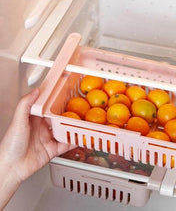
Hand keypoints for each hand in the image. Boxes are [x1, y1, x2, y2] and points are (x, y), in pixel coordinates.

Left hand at [0, 88, 72, 208]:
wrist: (12, 168)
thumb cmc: (10, 145)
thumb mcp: (18, 122)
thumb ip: (25, 105)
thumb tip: (35, 91)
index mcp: (34, 120)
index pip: (48, 109)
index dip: (56, 103)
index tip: (65, 97)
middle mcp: (42, 128)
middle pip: (58, 119)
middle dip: (68, 115)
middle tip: (78, 110)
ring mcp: (48, 139)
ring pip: (64, 131)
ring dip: (72, 128)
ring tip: (82, 123)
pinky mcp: (52, 150)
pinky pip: (66, 145)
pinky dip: (74, 142)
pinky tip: (79, 138)